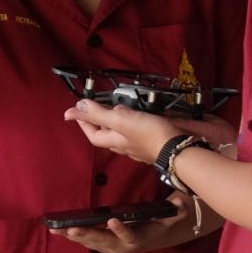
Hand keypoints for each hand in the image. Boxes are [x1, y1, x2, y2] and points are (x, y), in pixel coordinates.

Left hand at [53, 211, 197, 252]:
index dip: (120, 229)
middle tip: (73, 228)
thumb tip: (182, 203)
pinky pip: (83, 239)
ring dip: (72, 235)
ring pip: (88, 241)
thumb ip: (175, 212)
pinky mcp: (98, 243)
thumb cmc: (156, 225)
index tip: (112, 220)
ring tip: (57, 229)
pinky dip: (69, 235)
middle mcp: (118, 246)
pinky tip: (55, 229)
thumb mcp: (169, 218)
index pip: (128, 236)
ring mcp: (106, 246)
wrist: (148, 239)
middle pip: (101, 241)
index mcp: (135, 239)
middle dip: (86, 234)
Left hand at [66, 100, 182, 166]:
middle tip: (100, 105)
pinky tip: (140, 117)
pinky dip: (135, 124)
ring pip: (123, 134)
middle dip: (101, 121)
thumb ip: (98, 113)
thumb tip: (73, 109)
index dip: (83, 123)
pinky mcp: (153, 143)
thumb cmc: (148, 134)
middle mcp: (125, 146)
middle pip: (108, 135)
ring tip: (121, 107)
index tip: (77, 111)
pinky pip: (138, 134)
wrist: (178, 147)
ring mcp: (139, 146)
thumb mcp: (120, 119)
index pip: (92, 134)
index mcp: (115, 141)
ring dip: (119, 122)